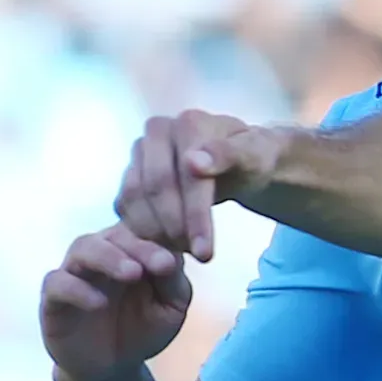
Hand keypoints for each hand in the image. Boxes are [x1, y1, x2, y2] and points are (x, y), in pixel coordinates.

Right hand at [40, 225, 194, 380]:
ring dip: (109, 258)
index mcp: (131, 250)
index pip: (144, 230)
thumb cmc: (143, 330)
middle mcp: (101, 254)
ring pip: (83, 247)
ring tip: (132, 274)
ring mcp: (74, 273)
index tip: (181, 257)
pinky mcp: (53, 298)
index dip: (163, 238)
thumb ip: (174, 282)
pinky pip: (57, 283)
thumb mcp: (170, 309)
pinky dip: (77, 290)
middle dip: (140, 247)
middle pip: (115, 235)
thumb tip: (172, 257)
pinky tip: (99, 303)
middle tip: (162, 264)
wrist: (112, 368)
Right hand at [116, 110, 283, 263]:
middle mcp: (157, 133)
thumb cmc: (253, 160)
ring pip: (134, 198)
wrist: (240, 161)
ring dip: (155, 232)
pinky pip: (126, 206)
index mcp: (189, 123)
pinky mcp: (131, 174)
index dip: (195, 216)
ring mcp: (140, 153)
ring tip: (183, 253)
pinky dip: (142, 231)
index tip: (205, 254)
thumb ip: (229, 156)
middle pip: (155, 187)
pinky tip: (165, 247)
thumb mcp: (256, 158)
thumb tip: (192, 162)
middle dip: (175, 228)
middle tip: (195, 257)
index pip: (186, 175)